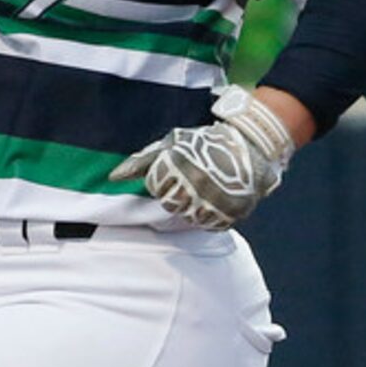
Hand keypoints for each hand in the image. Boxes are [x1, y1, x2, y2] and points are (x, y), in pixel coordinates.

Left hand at [111, 85, 300, 229]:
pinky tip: (216, 199)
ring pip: (190, 218)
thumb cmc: (205, 141)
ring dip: (194, 207)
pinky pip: (211, 225)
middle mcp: (197, 182)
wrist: (252, 142)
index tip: (178, 173)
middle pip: (171, 206)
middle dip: (178, 195)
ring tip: (204, 190)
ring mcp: (217, 197)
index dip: (164, 182)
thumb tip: (114, 177)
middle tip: (192, 182)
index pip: (156, 189)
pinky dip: (212, 216)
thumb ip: (142, 161)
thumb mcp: (172, 143)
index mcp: (180, 164)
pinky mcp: (234, 210)